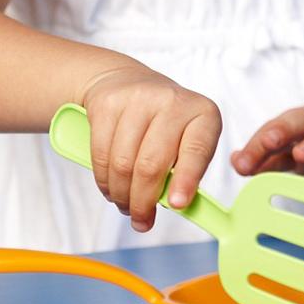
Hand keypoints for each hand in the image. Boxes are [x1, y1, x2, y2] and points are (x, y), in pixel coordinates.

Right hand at [81, 64, 221, 230]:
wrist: (125, 82)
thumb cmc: (163, 124)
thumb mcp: (185, 140)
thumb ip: (185, 172)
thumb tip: (175, 207)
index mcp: (202, 114)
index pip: (196, 151)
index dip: (186, 181)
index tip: (176, 205)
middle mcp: (172, 101)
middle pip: (152, 165)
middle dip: (143, 202)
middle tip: (141, 221)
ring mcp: (138, 99)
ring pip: (123, 164)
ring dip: (121, 195)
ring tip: (125, 205)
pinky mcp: (108, 104)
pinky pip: (101, 155)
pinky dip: (104, 181)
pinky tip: (111, 188)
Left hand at [231, 88, 303, 188]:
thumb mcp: (303, 140)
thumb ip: (272, 153)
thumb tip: (236, 161)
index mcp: (302, 124)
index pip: (275, 130)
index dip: (256, 146)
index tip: (239, 163)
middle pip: (299, 123)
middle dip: (281, 132)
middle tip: (265, 142)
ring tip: (303, 153)